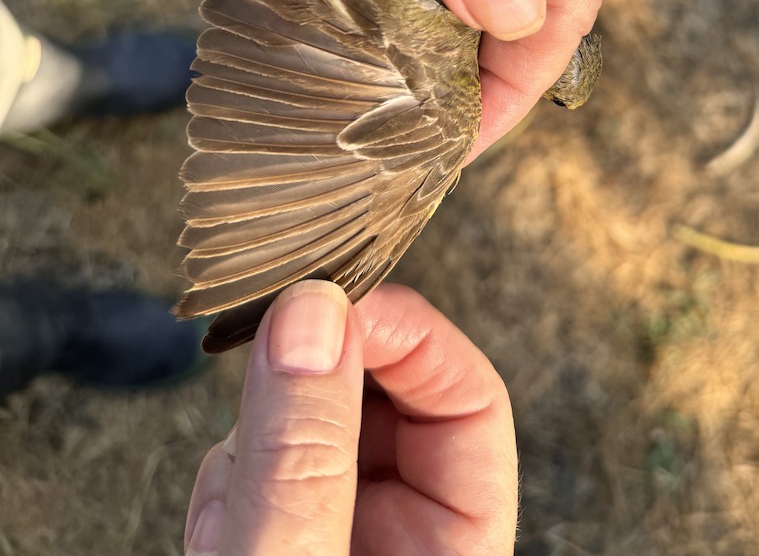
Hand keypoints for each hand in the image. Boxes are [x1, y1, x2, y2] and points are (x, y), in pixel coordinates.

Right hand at [184, 282, 517, 554]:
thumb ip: (304, 455)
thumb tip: (311, 313)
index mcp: (451, 545)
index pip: (470, 399)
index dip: (409, 334)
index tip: (334, 300)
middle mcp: (400, 527)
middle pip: (383, 391)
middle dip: (316, 379)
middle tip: (266, 359)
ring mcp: (334, 522)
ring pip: (309, 413)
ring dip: (260, 439)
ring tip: (233, 516)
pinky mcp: (275, 525)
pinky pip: (256, 458)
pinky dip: (226, 480)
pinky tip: (217, 533)